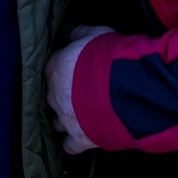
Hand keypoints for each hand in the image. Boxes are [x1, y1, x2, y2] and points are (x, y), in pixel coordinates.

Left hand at [45, 24, 111, 154]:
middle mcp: (54, 95)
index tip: (74, 70)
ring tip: (81, 115)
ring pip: (57, 121)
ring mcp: (66, 119)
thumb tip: (68, 31)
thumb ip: (79, 33)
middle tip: (82, 91)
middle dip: (64, 94)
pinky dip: (73, 143)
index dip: (64, 69)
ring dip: (66, 118)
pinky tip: (79, 139)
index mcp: (55, 68)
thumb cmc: (109, 57)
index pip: (51, 68)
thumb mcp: (96, 34)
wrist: (126, 90)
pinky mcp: (80, 139)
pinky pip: (69, 146)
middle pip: (53, 95)